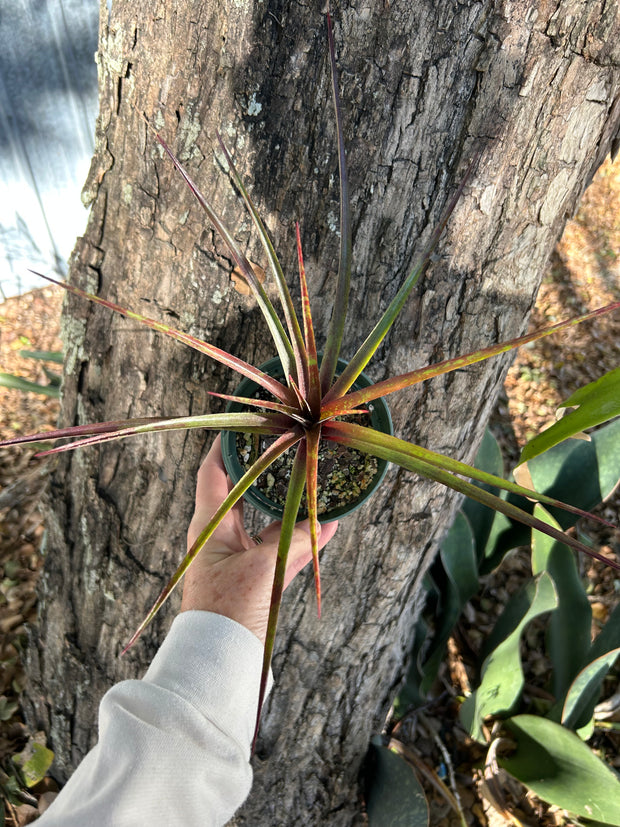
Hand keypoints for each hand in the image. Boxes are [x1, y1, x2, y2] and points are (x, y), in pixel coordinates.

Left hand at [181, 435, 338, 642]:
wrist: (220, 661)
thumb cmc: (227, 611)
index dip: (227, 446)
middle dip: (266, 468)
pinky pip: (283, 548)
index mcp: (210, 525)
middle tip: (288, 445)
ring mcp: (241, 556)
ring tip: (312, 478)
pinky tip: (329, 525)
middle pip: (244, 490)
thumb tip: (324, 524)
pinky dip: (303, 538)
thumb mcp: (261, 570)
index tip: (248, 424)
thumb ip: (293, 542)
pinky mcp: (258, 578)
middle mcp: (223, 535)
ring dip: (290, 502)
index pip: (213, 473)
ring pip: (268, 518)